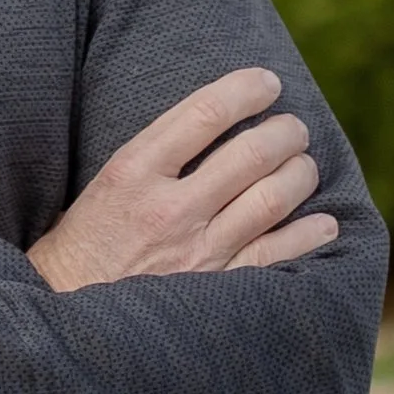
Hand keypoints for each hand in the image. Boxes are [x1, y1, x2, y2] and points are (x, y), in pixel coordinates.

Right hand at [26, 67, 337, 292]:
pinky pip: (279, 255)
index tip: (267, 82)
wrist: (70, 312)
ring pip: (272, 199)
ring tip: (305, 163)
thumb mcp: (107, 180)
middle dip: (283, 132)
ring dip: (300, 173)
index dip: (245, 90)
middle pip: (249, 154)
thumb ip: (156, 153)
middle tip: (293, 126)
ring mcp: (199, 252)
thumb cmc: (89, 238)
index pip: (203, 113)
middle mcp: (170, 208)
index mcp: (134, 170)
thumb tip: (213, 122)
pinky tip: (324, 222)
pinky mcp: (219, 291)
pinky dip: (309, 234)